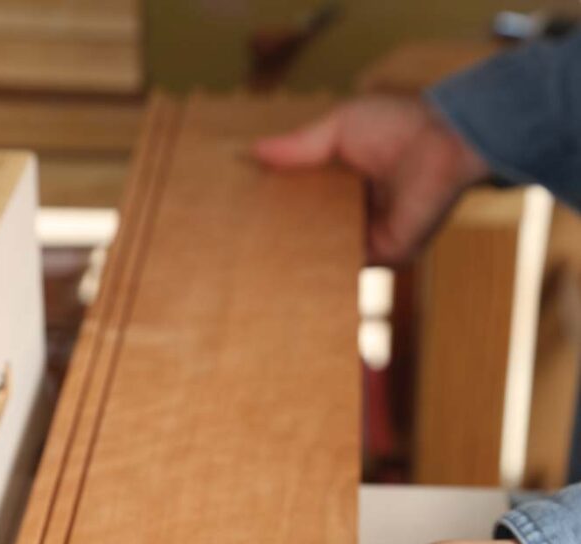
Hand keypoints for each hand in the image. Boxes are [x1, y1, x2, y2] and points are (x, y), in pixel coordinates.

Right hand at [254, 95, 489, 264]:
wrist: (440, 143)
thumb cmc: (398, 127)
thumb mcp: (337, 129)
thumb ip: (299, 146)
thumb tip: (253, 150)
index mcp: (348, 188)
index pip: (306, 206)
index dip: (279, 210)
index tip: (246, 216)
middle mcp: (358, 217)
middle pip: (313, 235)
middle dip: (283, 242)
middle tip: (243, 249)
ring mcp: (372, 240)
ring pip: (328, 257)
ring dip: (300, 263)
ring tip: (256, 270)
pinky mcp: (386, 257)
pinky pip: (350, 270)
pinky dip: (326, 273)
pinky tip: (292, 276)